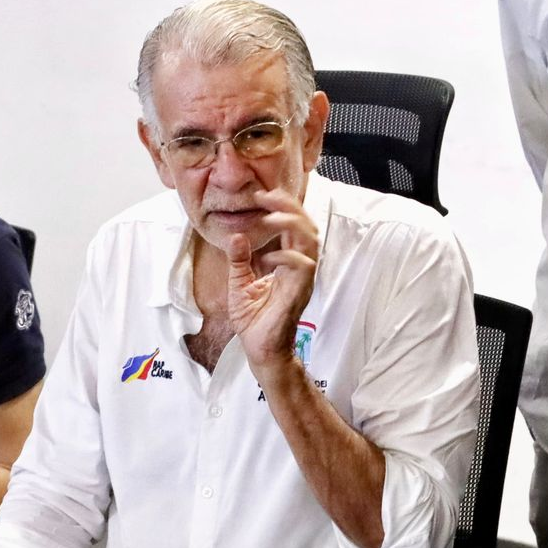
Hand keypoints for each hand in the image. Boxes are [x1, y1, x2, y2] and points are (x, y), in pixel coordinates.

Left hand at [227, 187, 319, 376]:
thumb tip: (236, 236)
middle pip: (307, 227)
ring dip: (291, 225)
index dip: (283, 208)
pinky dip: (286, 257)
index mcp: (288, 264)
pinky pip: (302, 267)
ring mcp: (302, 280)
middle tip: (268, 197)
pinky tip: (267, 258)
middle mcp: (300, 268)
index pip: (294, 227)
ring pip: (311, 242)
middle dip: (290, 207)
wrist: (260, 350)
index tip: (263, 196)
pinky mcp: (299, 293)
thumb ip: (239, 260)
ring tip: (269, 218)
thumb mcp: (239, 284)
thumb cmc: (255, 321)